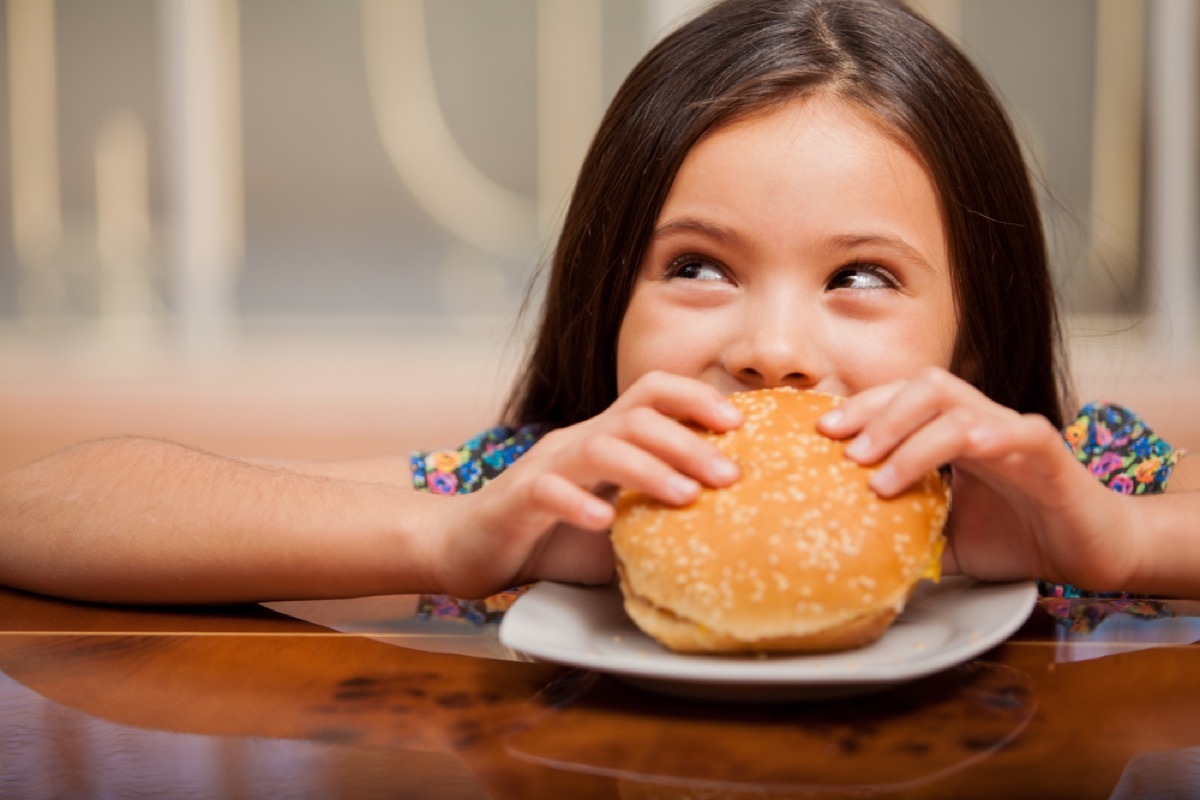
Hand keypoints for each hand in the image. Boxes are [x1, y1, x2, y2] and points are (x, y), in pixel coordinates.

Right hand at [432, 371, 742, 597]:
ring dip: (649, 468)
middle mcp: (578, 441)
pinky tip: (605, 523)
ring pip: (601, 447)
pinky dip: (578, 503)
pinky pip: (548, 490)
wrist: (469, 547)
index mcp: (605, 438)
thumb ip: (659, 518)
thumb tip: (729, 531)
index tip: (741, 424)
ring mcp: (546, 465)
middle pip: (638, 418)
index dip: (697, 398)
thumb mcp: (619, 523)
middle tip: (732, 475)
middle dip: (690, 441)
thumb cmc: (552, 536)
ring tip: (687, 496)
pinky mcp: (517, 499)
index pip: (653, 395)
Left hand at [817, 367, 1137, 591]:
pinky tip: (953, 460)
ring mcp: (1014, 434)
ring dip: (910, 438)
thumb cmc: (1020, 538)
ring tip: (877, 476)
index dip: (861, 408)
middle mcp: (981, 423)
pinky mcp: (1049, 454)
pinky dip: (985, 437)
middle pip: (923, 388)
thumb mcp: (948, 541)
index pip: (900, 399)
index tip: (820, 432)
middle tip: (842, 449)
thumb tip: (857, 556)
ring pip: (958, 408)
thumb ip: (909, 537)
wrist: (1091, 553)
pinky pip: (1016, 432)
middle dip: (876, 412)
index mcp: (953, 433)